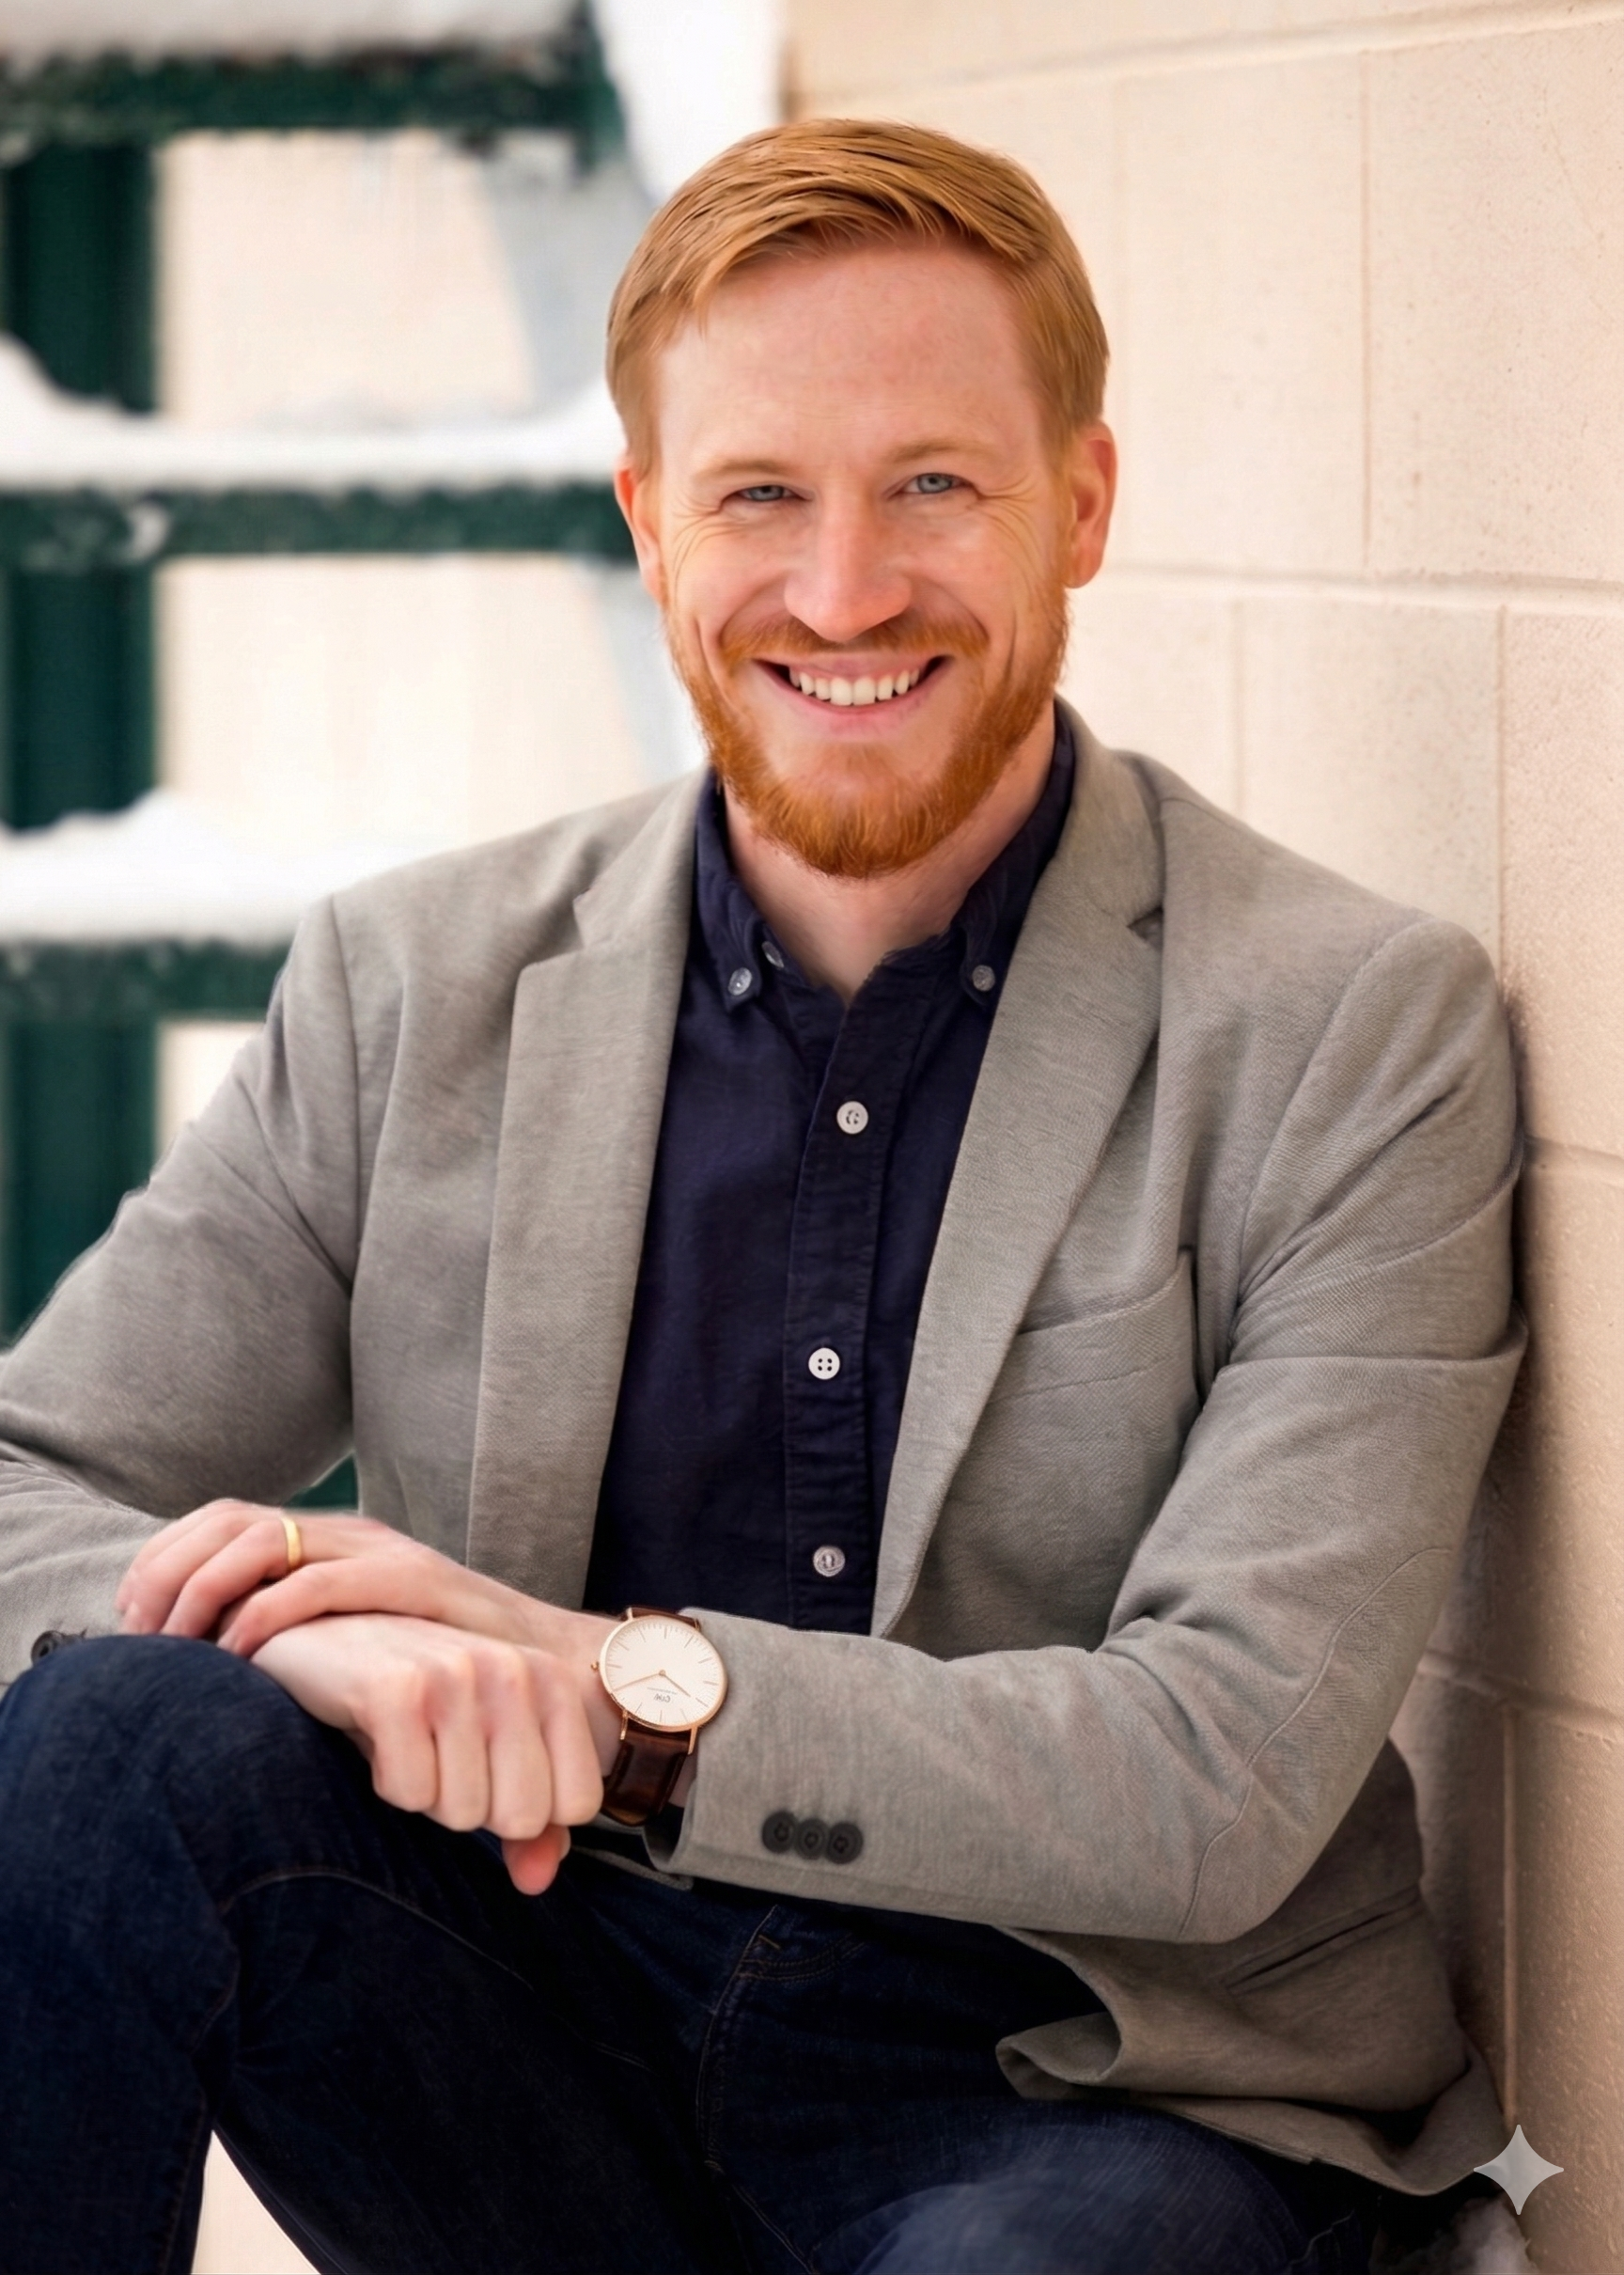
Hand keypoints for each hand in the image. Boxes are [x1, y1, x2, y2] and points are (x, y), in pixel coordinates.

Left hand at [115, 1500, 609, 1666]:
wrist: (551, 1674)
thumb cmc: (442, 1674)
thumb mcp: (350, 1648)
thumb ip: (294, 1644)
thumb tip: (208, 1670)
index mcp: (329, 1541)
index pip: (221, 1519)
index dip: (163, 1561)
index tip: (129, 1621)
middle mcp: (348, 1533)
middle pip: (226, 1522)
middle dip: (166, 1575)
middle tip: (137, 1640)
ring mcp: (379, 1551)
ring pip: (259, 1541)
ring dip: (201, 1591)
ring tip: (175, 1649)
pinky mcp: (410, 1580)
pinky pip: (315, 1583)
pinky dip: (263, 1615)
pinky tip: (236, 1657)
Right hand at [250, 1613, 614, 1893]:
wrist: (323, 1637)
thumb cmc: (416, 1700)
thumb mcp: (482, 1749)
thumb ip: (528, 1820)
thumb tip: (537, 1882)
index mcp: (551, 1680)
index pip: (578, 1804)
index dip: (524, 1811)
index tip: (486, 1770)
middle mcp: (514, 1669)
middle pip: (523, 1816)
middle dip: (473, 1808)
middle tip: (439, 1757)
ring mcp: (457, 1673)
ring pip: (463, 1812)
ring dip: (426, 1794)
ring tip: (408, 1740)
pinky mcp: (396, 1688)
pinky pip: (411, 1795)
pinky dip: (387, 1783)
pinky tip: (377, 1734)